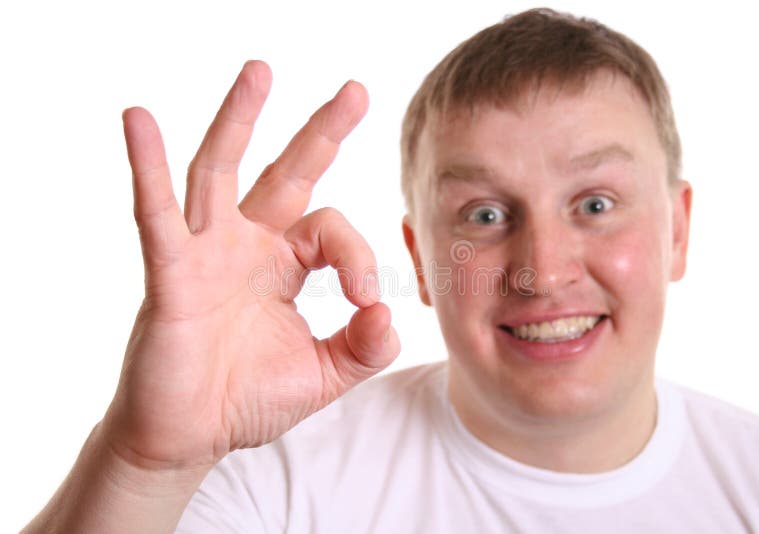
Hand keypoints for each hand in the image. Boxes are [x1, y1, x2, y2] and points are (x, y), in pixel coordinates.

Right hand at [102, 60, 399, 472]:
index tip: (367, 300)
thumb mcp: (324, 374)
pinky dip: (147, 170)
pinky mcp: (171, 275)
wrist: (191, 437)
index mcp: (284, 262)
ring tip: (261, 72)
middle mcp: (246, 245)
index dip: (357, 255)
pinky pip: (157, 217)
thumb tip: (389, 312)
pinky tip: (138, 122)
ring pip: (219, 172)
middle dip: (321, 131)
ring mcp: (206, 254)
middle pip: (285, 172)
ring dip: (238, 120)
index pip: (330, 228)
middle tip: (357, 90)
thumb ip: (365, 346)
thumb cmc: (248, 398)